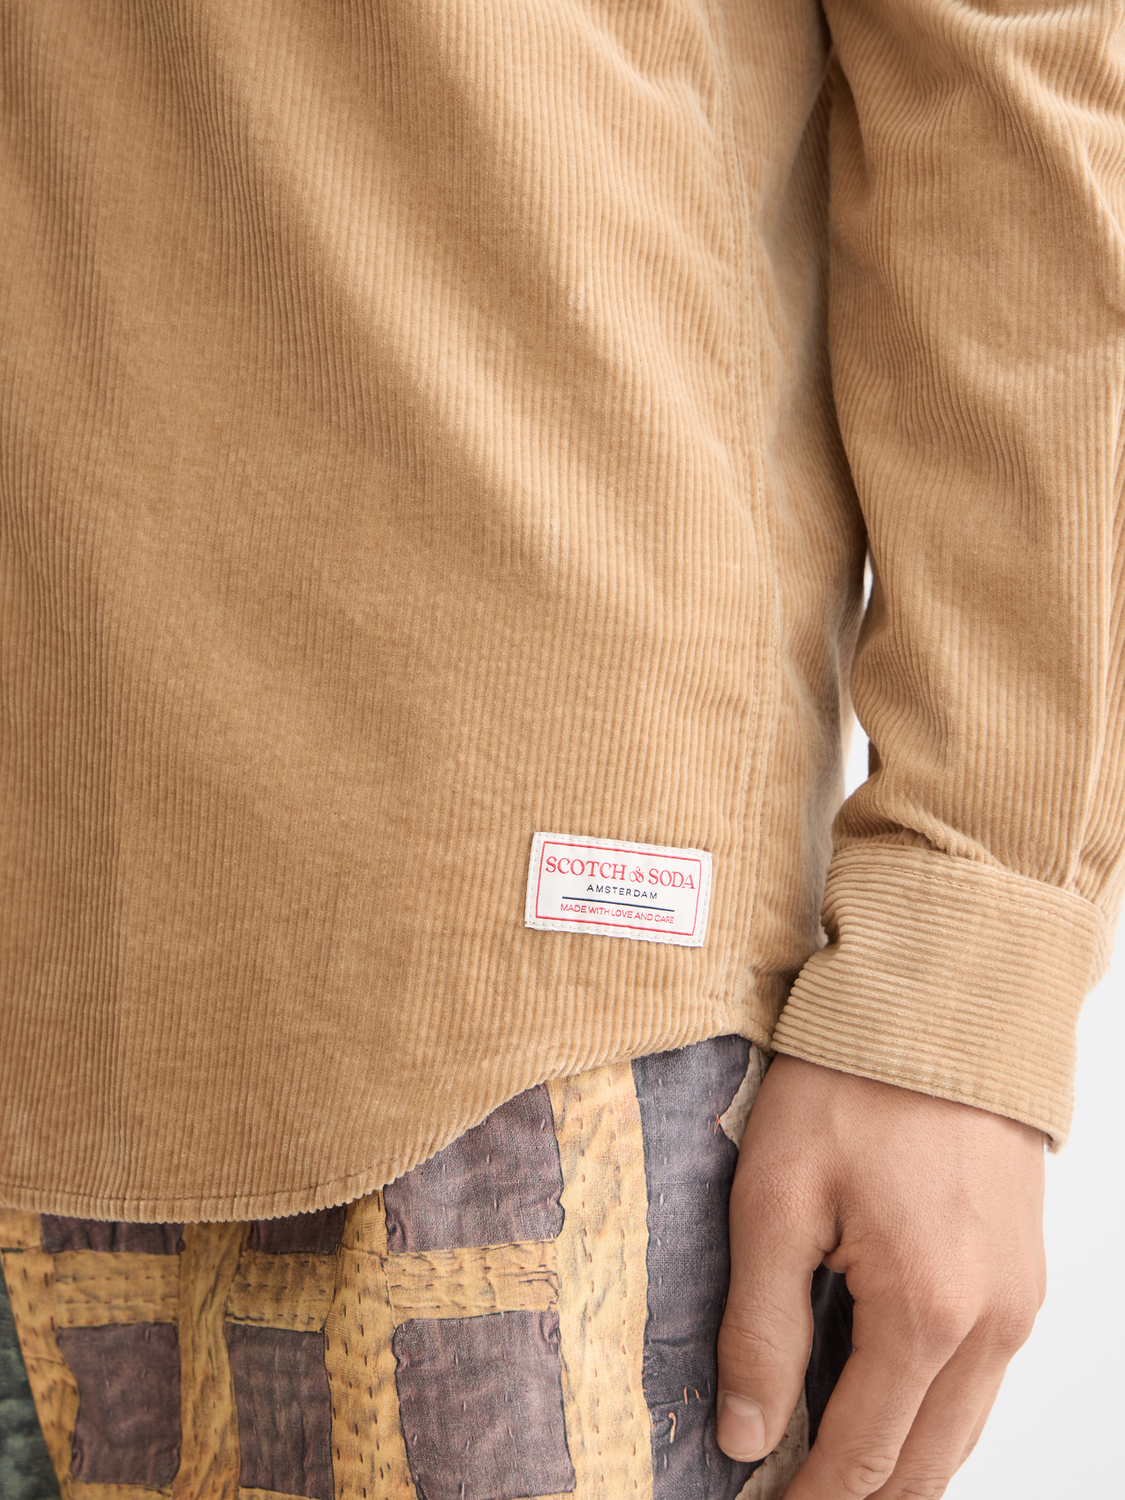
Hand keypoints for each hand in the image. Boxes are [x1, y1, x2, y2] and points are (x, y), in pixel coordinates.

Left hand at [716, 1055, 1045, 1496]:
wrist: (941, 1005)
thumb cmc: (852, 1086)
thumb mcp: (774, 1200)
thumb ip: (761, 1329)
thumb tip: (747, 1436)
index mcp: (925, 1313)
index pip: (862, 1458)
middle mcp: (992, 1324)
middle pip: (926, 1466)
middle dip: (858, 1499)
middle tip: (793, 1499)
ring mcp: (1019, 1300)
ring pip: (961, 1429)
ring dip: (899, 1461)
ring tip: (827, 1466)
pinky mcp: (1024, 1273)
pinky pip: (981, 1375)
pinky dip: (931, 1408)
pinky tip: (879, 1395)